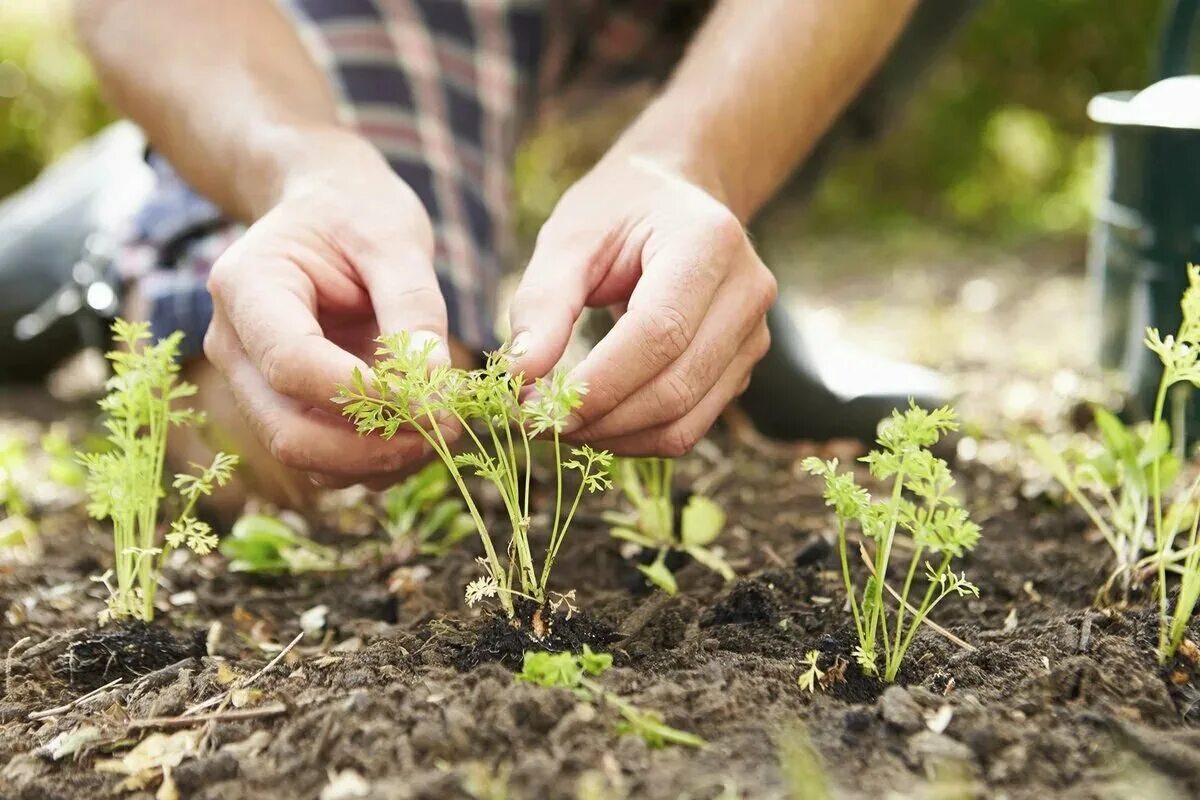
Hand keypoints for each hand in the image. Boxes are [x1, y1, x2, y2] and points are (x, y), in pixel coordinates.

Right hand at [202, 134, 453, 488]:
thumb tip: (433, 389)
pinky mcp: (284, 409)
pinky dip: (375, 462)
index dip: (364, 395)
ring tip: (442, 430)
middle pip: (287, 430)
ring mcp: (253, 384)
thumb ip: (414, 309)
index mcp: (246, 286)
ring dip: (377, 462)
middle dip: (371, 446)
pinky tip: (422, 433)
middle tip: (445, 431)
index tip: (435, 403)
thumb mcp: (395, 240)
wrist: (329, 210)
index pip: (292, 364)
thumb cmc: (359, 214)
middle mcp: (234, 345)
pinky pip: (323, 459)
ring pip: (304, 456)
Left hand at [508, 151, 776, 455]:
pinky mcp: (740, 369)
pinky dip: (634, 437)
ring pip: (684, 421)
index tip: (533, 406)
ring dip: (613, 437)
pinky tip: (593, 421)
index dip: (597, 383)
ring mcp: (752, 335)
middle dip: (598, 419)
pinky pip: (688, 425)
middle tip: (535, 422)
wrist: (676, 195)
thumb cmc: (618, 210)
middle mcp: (746, 292)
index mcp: (709, 242)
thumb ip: (542, 302)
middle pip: (675, 387)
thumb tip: (520, 377)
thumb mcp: (570, 236)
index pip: (660, 333)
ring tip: (559, 423)